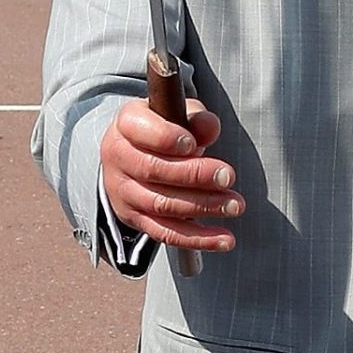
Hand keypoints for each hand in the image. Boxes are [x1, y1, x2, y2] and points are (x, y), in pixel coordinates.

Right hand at [98, 97, 239, 251]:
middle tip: (228, 176)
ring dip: (201, 207)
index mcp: (126, 125)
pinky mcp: (134, 218)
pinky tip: (224, 238)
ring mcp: (123, 191)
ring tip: (233, 205)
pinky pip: (165, 233)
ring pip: (161, 204)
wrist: (133, 153)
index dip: (166, 138)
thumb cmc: (161, 129)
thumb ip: (196, 119)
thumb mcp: (178, 115)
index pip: (141, 131)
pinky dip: (197, 238)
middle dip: (195, 175)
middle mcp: (119, 158)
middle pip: (153, 170)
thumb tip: (209, 128)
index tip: (193, 144)